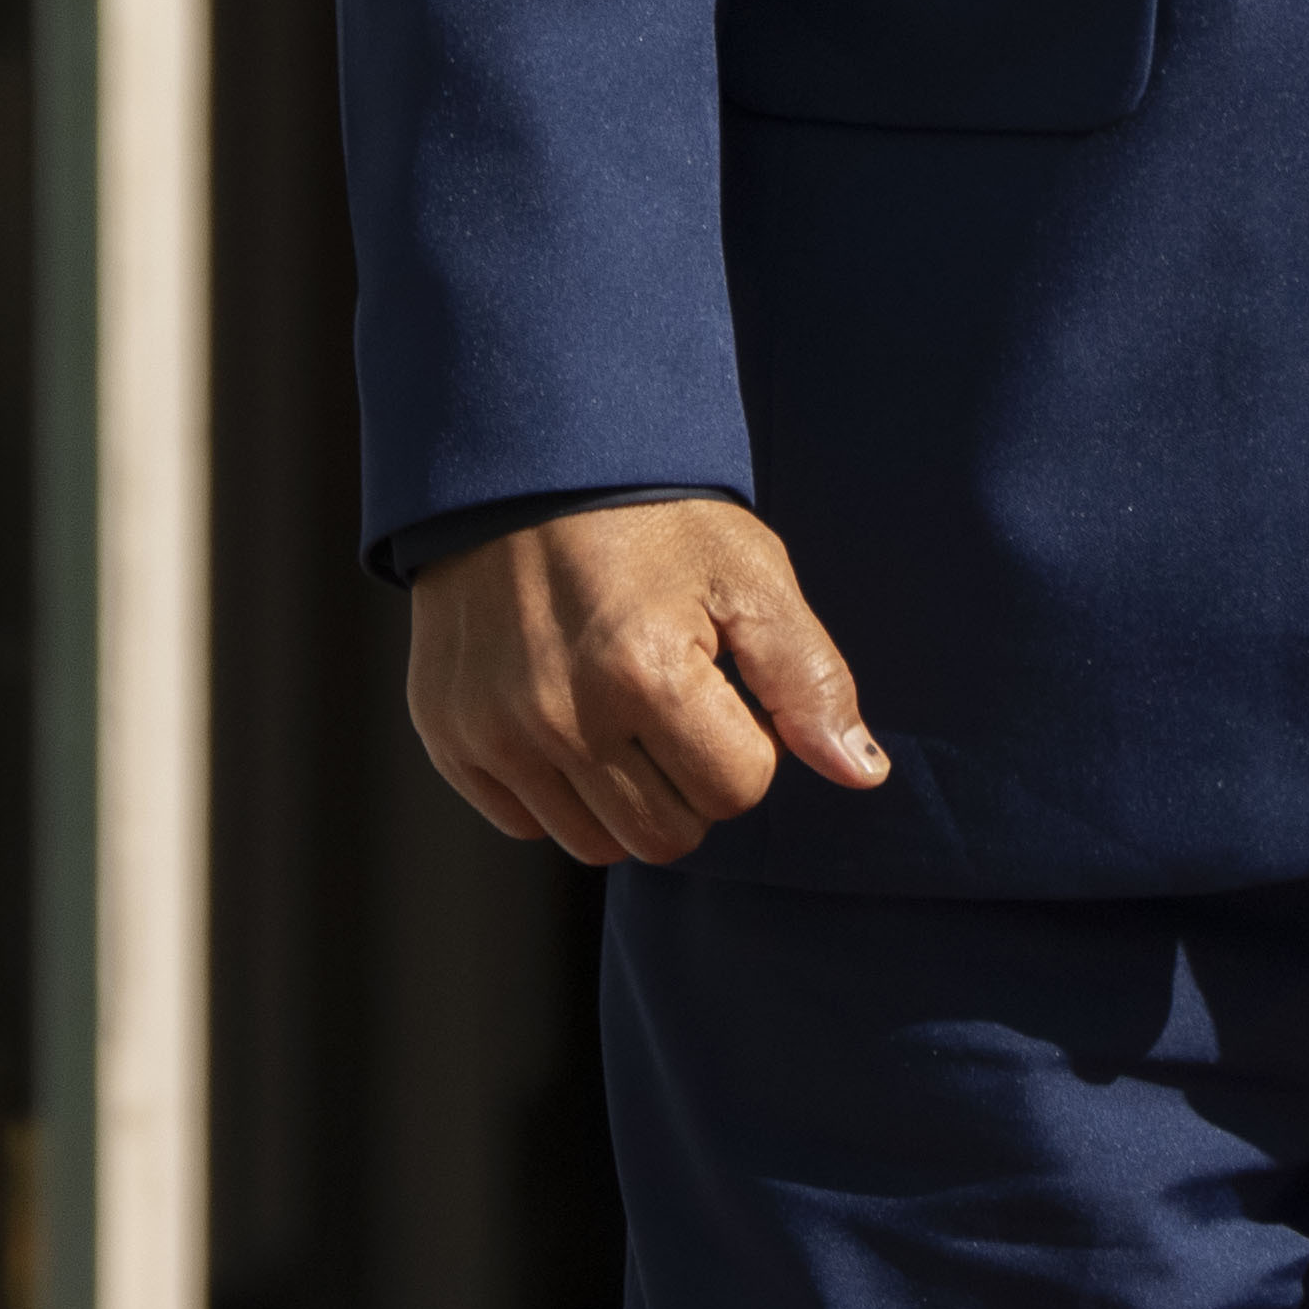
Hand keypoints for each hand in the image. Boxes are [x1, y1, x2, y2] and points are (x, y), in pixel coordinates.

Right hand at [405, 496, 890, 867]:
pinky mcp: (447, 735)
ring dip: (625, 796)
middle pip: (667, 838)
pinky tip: (563, 717)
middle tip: (675, 705)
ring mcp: (494, 732)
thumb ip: (809, 679)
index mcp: (645, 674)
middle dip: (691, 783)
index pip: (738, 791)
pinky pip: (524, 822)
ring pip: (596, 844)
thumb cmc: (647, 518)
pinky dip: (554, 789)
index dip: (750, 742)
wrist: (519, 464)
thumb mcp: (747, 575)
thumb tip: (861, 776)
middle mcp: (560, 716)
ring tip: (621, 713)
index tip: (722, 683)